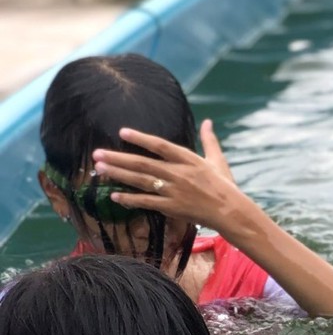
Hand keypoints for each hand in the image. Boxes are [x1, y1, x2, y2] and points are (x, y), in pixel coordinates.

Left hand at [92, 121, 255, 239]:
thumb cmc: (226, 185)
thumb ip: (209, 140)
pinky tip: (114, 195)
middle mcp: (179, 174)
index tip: (122, 132)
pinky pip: (147, 202)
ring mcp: (175, 191)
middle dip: (118, 158)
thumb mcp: (218, 160)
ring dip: (119, 174)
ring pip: (141, 180)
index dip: (141, 138)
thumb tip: (208, 121)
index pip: (161, 145)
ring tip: (99, 169)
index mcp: (189, 160)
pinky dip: (130, 199)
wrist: (232, 212)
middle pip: (143, 163)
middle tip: (97, 154)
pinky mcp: (172, 207)